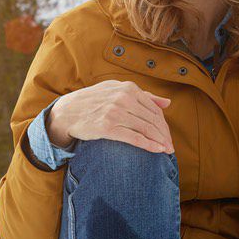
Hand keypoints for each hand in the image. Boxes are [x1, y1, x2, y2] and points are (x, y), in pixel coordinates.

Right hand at [47, 80, 174, 153]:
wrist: (68, 111)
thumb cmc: (94, 101)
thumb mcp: (117, 91)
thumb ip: (143, 96)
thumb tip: (167, 103)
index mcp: (128, 88)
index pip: (154, 109)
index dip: (164, 124)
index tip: (168, 136)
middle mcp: (123, 98)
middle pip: (152, 119)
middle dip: (164, 134)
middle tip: (170, 146)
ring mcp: (115, 112)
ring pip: (146, 128)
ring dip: (160, 141)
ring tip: (167, 150)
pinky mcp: (108, 126)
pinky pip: (134, 137)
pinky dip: (149, 145)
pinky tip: (157, 150)